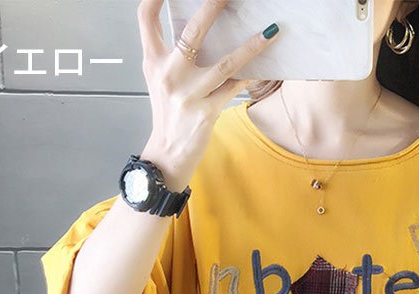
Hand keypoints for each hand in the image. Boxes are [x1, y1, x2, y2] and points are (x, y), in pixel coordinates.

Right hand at [137, 0, 279, 188]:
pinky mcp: (206, 112)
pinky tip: (266, 65)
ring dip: (251, 46)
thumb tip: (198, 29)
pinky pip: (235, 88)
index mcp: (153, 62)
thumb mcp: (160, 80)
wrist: (167, 154)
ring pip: (225, 63)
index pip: (146, 18)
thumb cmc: (168, 115)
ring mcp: (188, 94)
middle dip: (213, 7)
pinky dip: (251, 76)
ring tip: (271, 31)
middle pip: (192, 32)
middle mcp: (168, 75)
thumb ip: (172, 55)